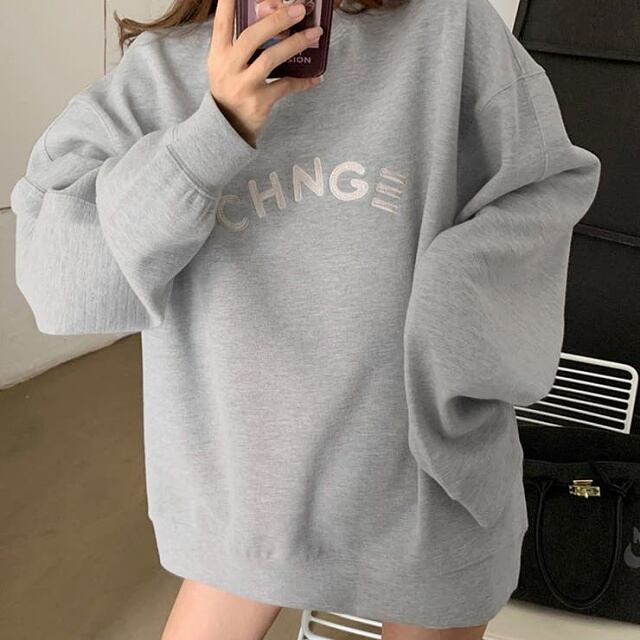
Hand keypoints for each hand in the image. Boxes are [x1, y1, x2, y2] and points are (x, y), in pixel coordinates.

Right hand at [208, 0, 324, 146]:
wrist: (227, 127)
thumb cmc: (231, 88)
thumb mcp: (226, 65)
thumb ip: (240, 45)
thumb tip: (273, 19)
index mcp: (218, 54)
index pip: (222, 22)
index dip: (229, 4)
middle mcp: (228, 67)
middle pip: (253, 37)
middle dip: (278, 20)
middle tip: (299, 9)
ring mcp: (243, 86)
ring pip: (270, 59)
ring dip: (295, 44)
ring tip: (314, 34)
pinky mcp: (259, 102)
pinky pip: (285, 86)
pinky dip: (302, 81)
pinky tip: (315, 76)